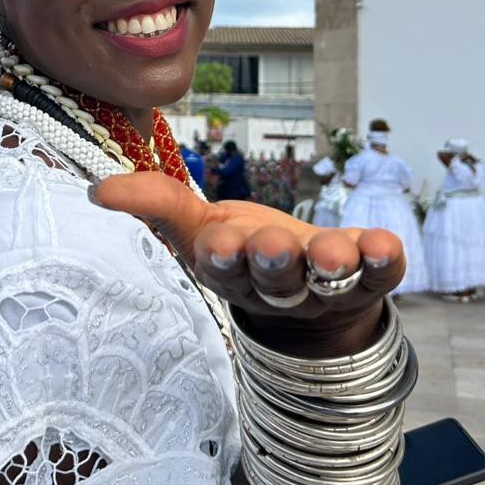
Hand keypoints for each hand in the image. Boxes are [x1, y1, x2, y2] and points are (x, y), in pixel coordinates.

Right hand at [92, 172, 405, 355]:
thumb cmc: (245, 248)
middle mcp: (279, 286)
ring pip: (328, 281)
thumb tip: (98, 190)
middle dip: (274, 262)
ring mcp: (326, 287)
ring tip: (338, 252)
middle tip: (274, 246)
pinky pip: (381, 276)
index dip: (223, 257)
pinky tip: (386, 243)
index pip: (223, 269)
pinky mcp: (369, 280)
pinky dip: (385, 261)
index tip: (219, 242)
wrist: (309, 294)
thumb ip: (155, 203)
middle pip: (275, 280)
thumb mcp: (198, 225)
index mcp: (233, 272)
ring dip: (333, 265)